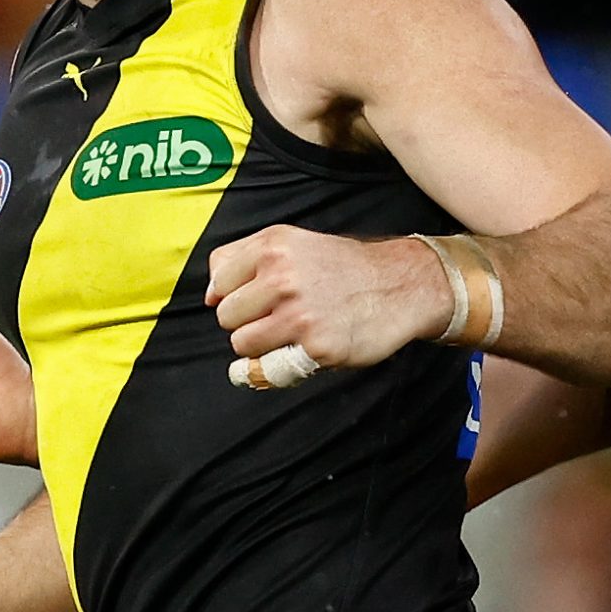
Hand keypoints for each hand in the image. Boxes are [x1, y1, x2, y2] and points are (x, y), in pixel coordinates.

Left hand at [206, 227, 447, 369]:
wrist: (401, 285)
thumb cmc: (342, 268)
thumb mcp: (293, 243)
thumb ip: (243, 259)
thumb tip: (209, 297)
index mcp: (273, 246)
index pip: (219, 280)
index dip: (235, 293)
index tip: (259, 296)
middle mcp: (282, 277)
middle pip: (226, 316)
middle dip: (248, 321)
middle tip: (281, 315)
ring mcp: (299, 314)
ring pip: (242, 343)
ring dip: (262, 345)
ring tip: (292, 332)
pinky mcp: (315, 347)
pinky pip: (270, 368)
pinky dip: (280, 364)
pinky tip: (306, 348)